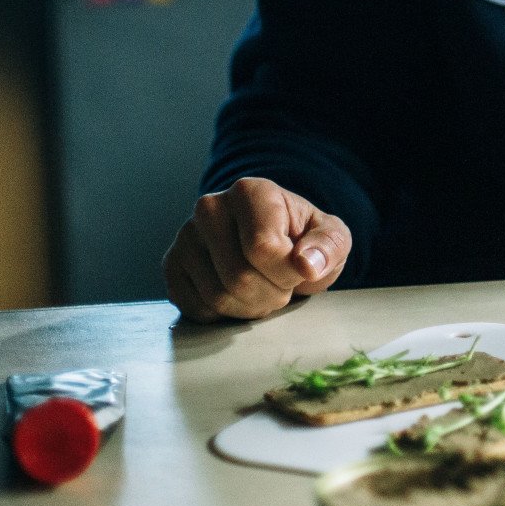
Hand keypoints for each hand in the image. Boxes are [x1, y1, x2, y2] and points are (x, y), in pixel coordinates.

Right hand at [162, 177, 350, 322]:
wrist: (276, 246)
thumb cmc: (304, 240)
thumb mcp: (332, 238)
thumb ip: (328, 246)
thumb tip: (307, 265)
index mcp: (250, 191)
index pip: (262, 248)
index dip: (287, 273)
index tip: (300, 267)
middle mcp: (210, 208)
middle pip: (238, 277)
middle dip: (271, 295)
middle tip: (282, 284)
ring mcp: (186, 237)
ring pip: (217, 297)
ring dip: (250, 308)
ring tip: (263, 289)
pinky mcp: (172, 266)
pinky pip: (196, 309)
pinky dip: (225, 314)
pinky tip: (239, 295)